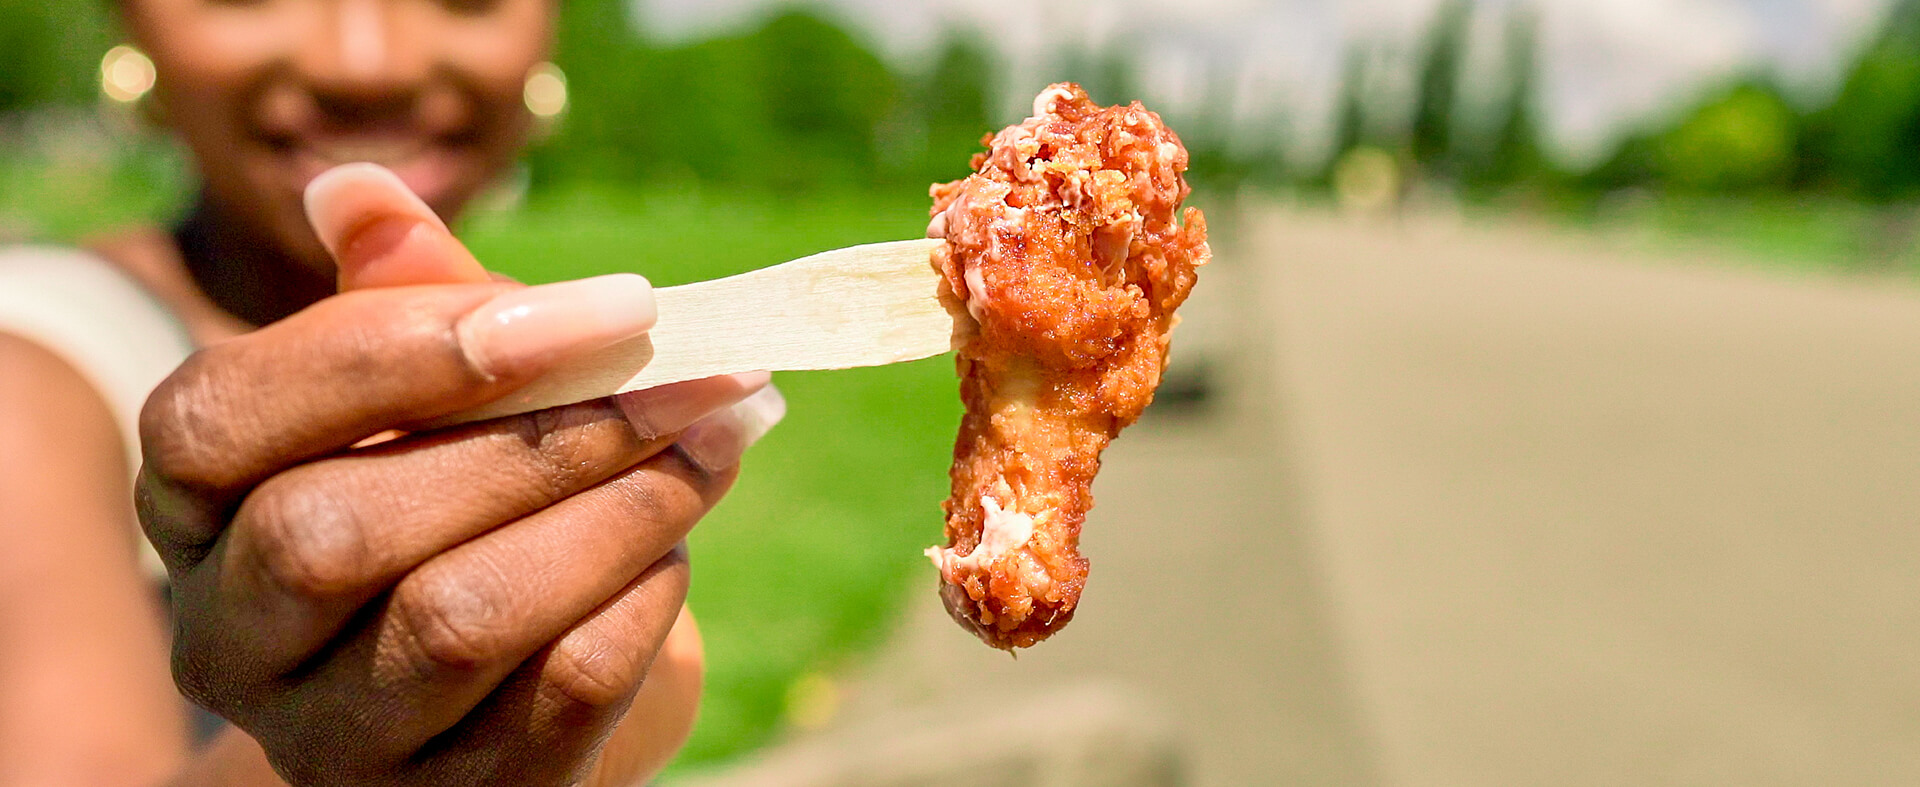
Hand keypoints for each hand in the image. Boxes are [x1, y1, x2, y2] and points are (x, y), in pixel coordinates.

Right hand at [137, 164, 779, 784]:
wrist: (510, 696)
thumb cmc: (465, 509)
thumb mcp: (433, 403)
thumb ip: (408, 303)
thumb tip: (360, 190)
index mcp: (197, 510)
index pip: (223, 417)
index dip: (399, 347)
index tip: (598, 304)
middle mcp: (232, 638)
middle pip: (342, 528)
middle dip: (548, 435)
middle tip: (697, 377)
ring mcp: (333, 739)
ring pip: (460, 616)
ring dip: (621, 511)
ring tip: (716, 443)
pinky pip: (556, 694)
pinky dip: (640, 603)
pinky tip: (678, 547)